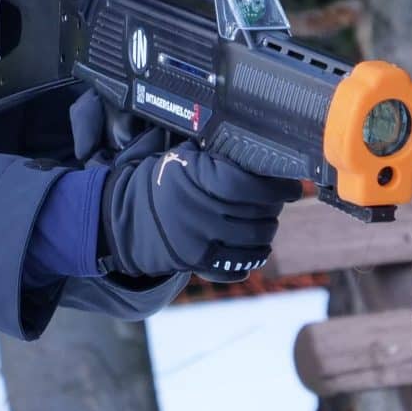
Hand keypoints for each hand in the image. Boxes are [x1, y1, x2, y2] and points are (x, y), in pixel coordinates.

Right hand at [95, 131, 297, 282]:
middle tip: (276, 201)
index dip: (277, 187)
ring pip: (255, 242)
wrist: (121, 220)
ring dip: (267, 231)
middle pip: (258, 215)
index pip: (249, 186)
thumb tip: (254, 144)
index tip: (290, 186)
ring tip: (265, 221)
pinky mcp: (197, 263)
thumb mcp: (179, 157)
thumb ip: (212, 154)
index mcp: (194, 179)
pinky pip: (238, 266)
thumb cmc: (157, 182)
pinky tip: (255, 247)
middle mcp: (198, 211)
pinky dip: (252, 258)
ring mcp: (198, 241)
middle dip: (274, 208)